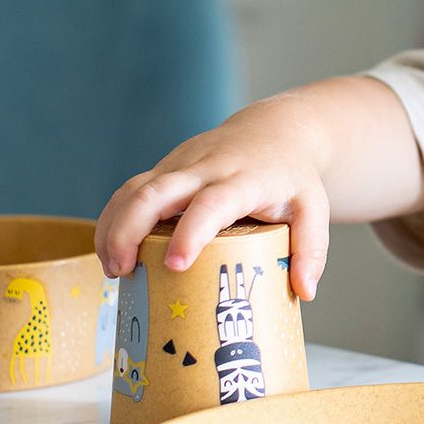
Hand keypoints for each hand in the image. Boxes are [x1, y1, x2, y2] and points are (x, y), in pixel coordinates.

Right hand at [94, 97, 331, 300]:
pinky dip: (114, 218)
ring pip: (136, 188)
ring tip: (112, 269)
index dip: (192, 231)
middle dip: (130, 230)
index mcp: (243, 179)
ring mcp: (181, 164)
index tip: (176, 264)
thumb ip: (312, 251)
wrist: (275, 131)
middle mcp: (206, 167)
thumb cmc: (293, 177)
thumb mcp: (313, 210)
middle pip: (157, 191)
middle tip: (122, 271)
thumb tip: (304, 293)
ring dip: (114, 226)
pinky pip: (131, 189)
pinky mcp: (167, 168)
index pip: (212, 202)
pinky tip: (110, 250)